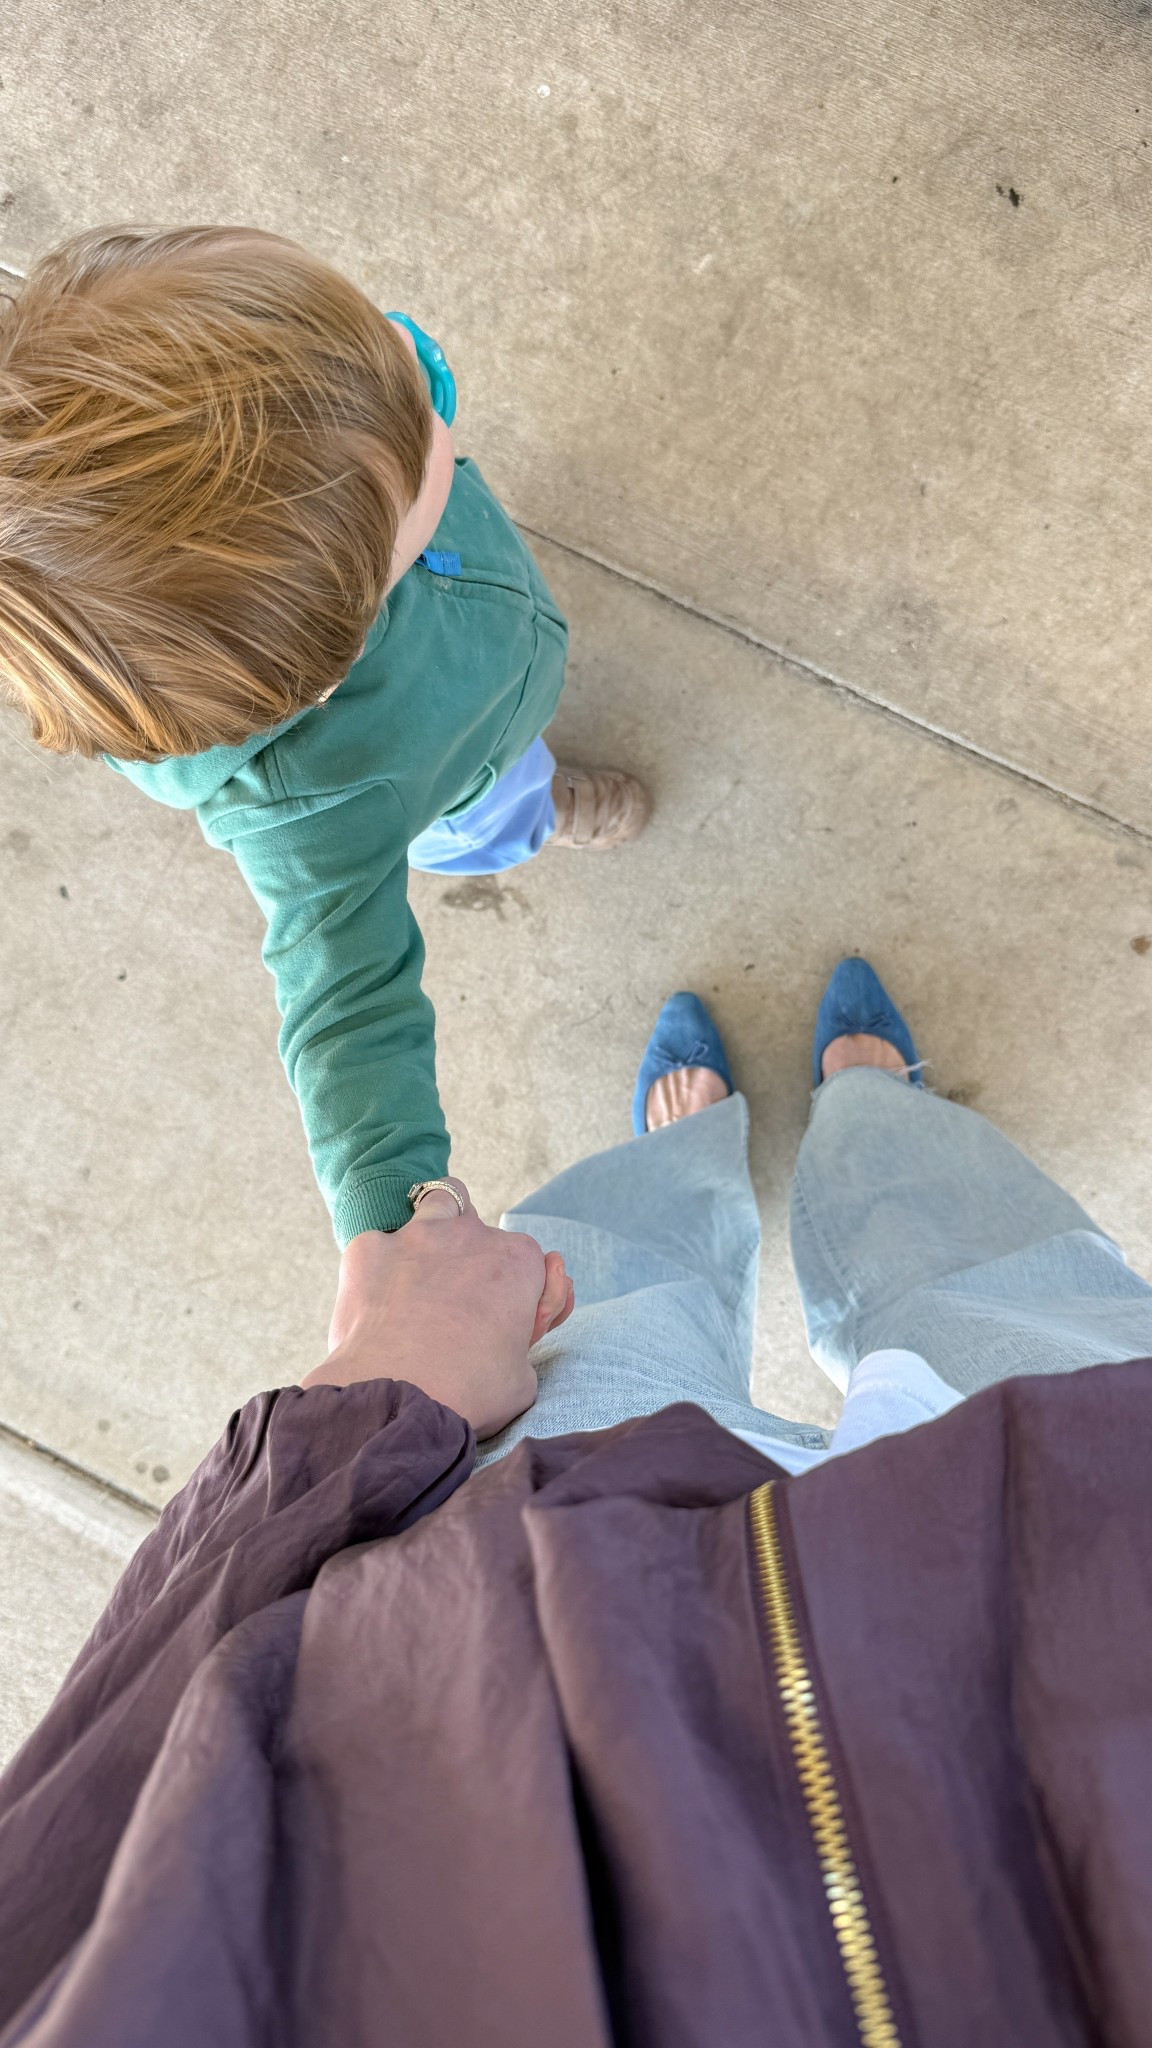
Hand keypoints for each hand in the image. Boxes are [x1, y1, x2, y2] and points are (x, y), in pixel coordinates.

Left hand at [301, 1179, 573, 1439]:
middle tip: (460, 1304)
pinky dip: (380, 1264)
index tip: (507, 1325)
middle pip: (483, 1232)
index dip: (520, 1294)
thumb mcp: (523, 1377)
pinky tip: (377, 1299)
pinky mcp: (368, 1249)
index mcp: (518, 1262)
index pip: (530, 1263)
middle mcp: (471, 1234)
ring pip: (439, 1200)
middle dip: (476, 1261)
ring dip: (438, 1225)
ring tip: (427, 1268)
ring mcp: (417, 1235)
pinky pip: (377, 1242)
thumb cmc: (468, 1392)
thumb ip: (522, 1342)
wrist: (398, 1398)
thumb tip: (513, 1333)